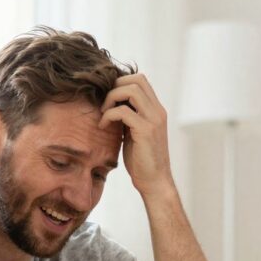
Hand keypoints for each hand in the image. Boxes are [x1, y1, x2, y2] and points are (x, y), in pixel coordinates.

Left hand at [99, 74, 171, 195]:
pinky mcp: (145, 131)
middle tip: (104, 104)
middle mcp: (158, 111)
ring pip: (131, 90)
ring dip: (111, 97)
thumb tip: (111, 104)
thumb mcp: (134, 133)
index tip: (108, 98)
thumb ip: (128, 116)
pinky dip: (108, 115)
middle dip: (114, 87)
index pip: (140, 80)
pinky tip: (103, 126)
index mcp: (156, 110)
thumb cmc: (142, 160)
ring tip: (103, 113)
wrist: (154, 182)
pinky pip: (123, 111)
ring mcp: (153, 120)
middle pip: (136, 79)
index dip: (121, 82)